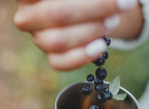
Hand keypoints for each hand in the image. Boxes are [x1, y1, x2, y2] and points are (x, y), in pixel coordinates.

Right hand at [14, 0, 138, 69]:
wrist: (91, 6)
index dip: (84, 1)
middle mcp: (27, 14)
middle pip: (56, 14)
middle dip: (94, 10)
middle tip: (122, 4)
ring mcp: (37, 37)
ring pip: (59, 41)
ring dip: (92, 31)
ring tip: (113, 20)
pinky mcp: (50, 55)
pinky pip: (60, 62)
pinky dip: (83, 56)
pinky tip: (101, 46)